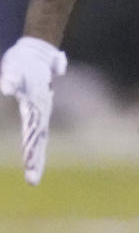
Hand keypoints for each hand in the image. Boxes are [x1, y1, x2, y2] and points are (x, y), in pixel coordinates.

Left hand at [0, 37, 67, 184]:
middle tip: (32, 180)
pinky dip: (34, 147)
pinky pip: (35, 132)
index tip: (30, 167)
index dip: (32, 151)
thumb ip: (10, 78)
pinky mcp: (36, 110)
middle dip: (35, 160)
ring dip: (35, 156)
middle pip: (37, 140)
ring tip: (33, 175)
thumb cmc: (24, 60)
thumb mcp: (14, 67)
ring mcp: (39, 111)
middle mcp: (40, 111)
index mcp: (36, 106)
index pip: (33, 133)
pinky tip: (31, 158)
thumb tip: (5, 87)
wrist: (37, 52)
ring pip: (37, 138)